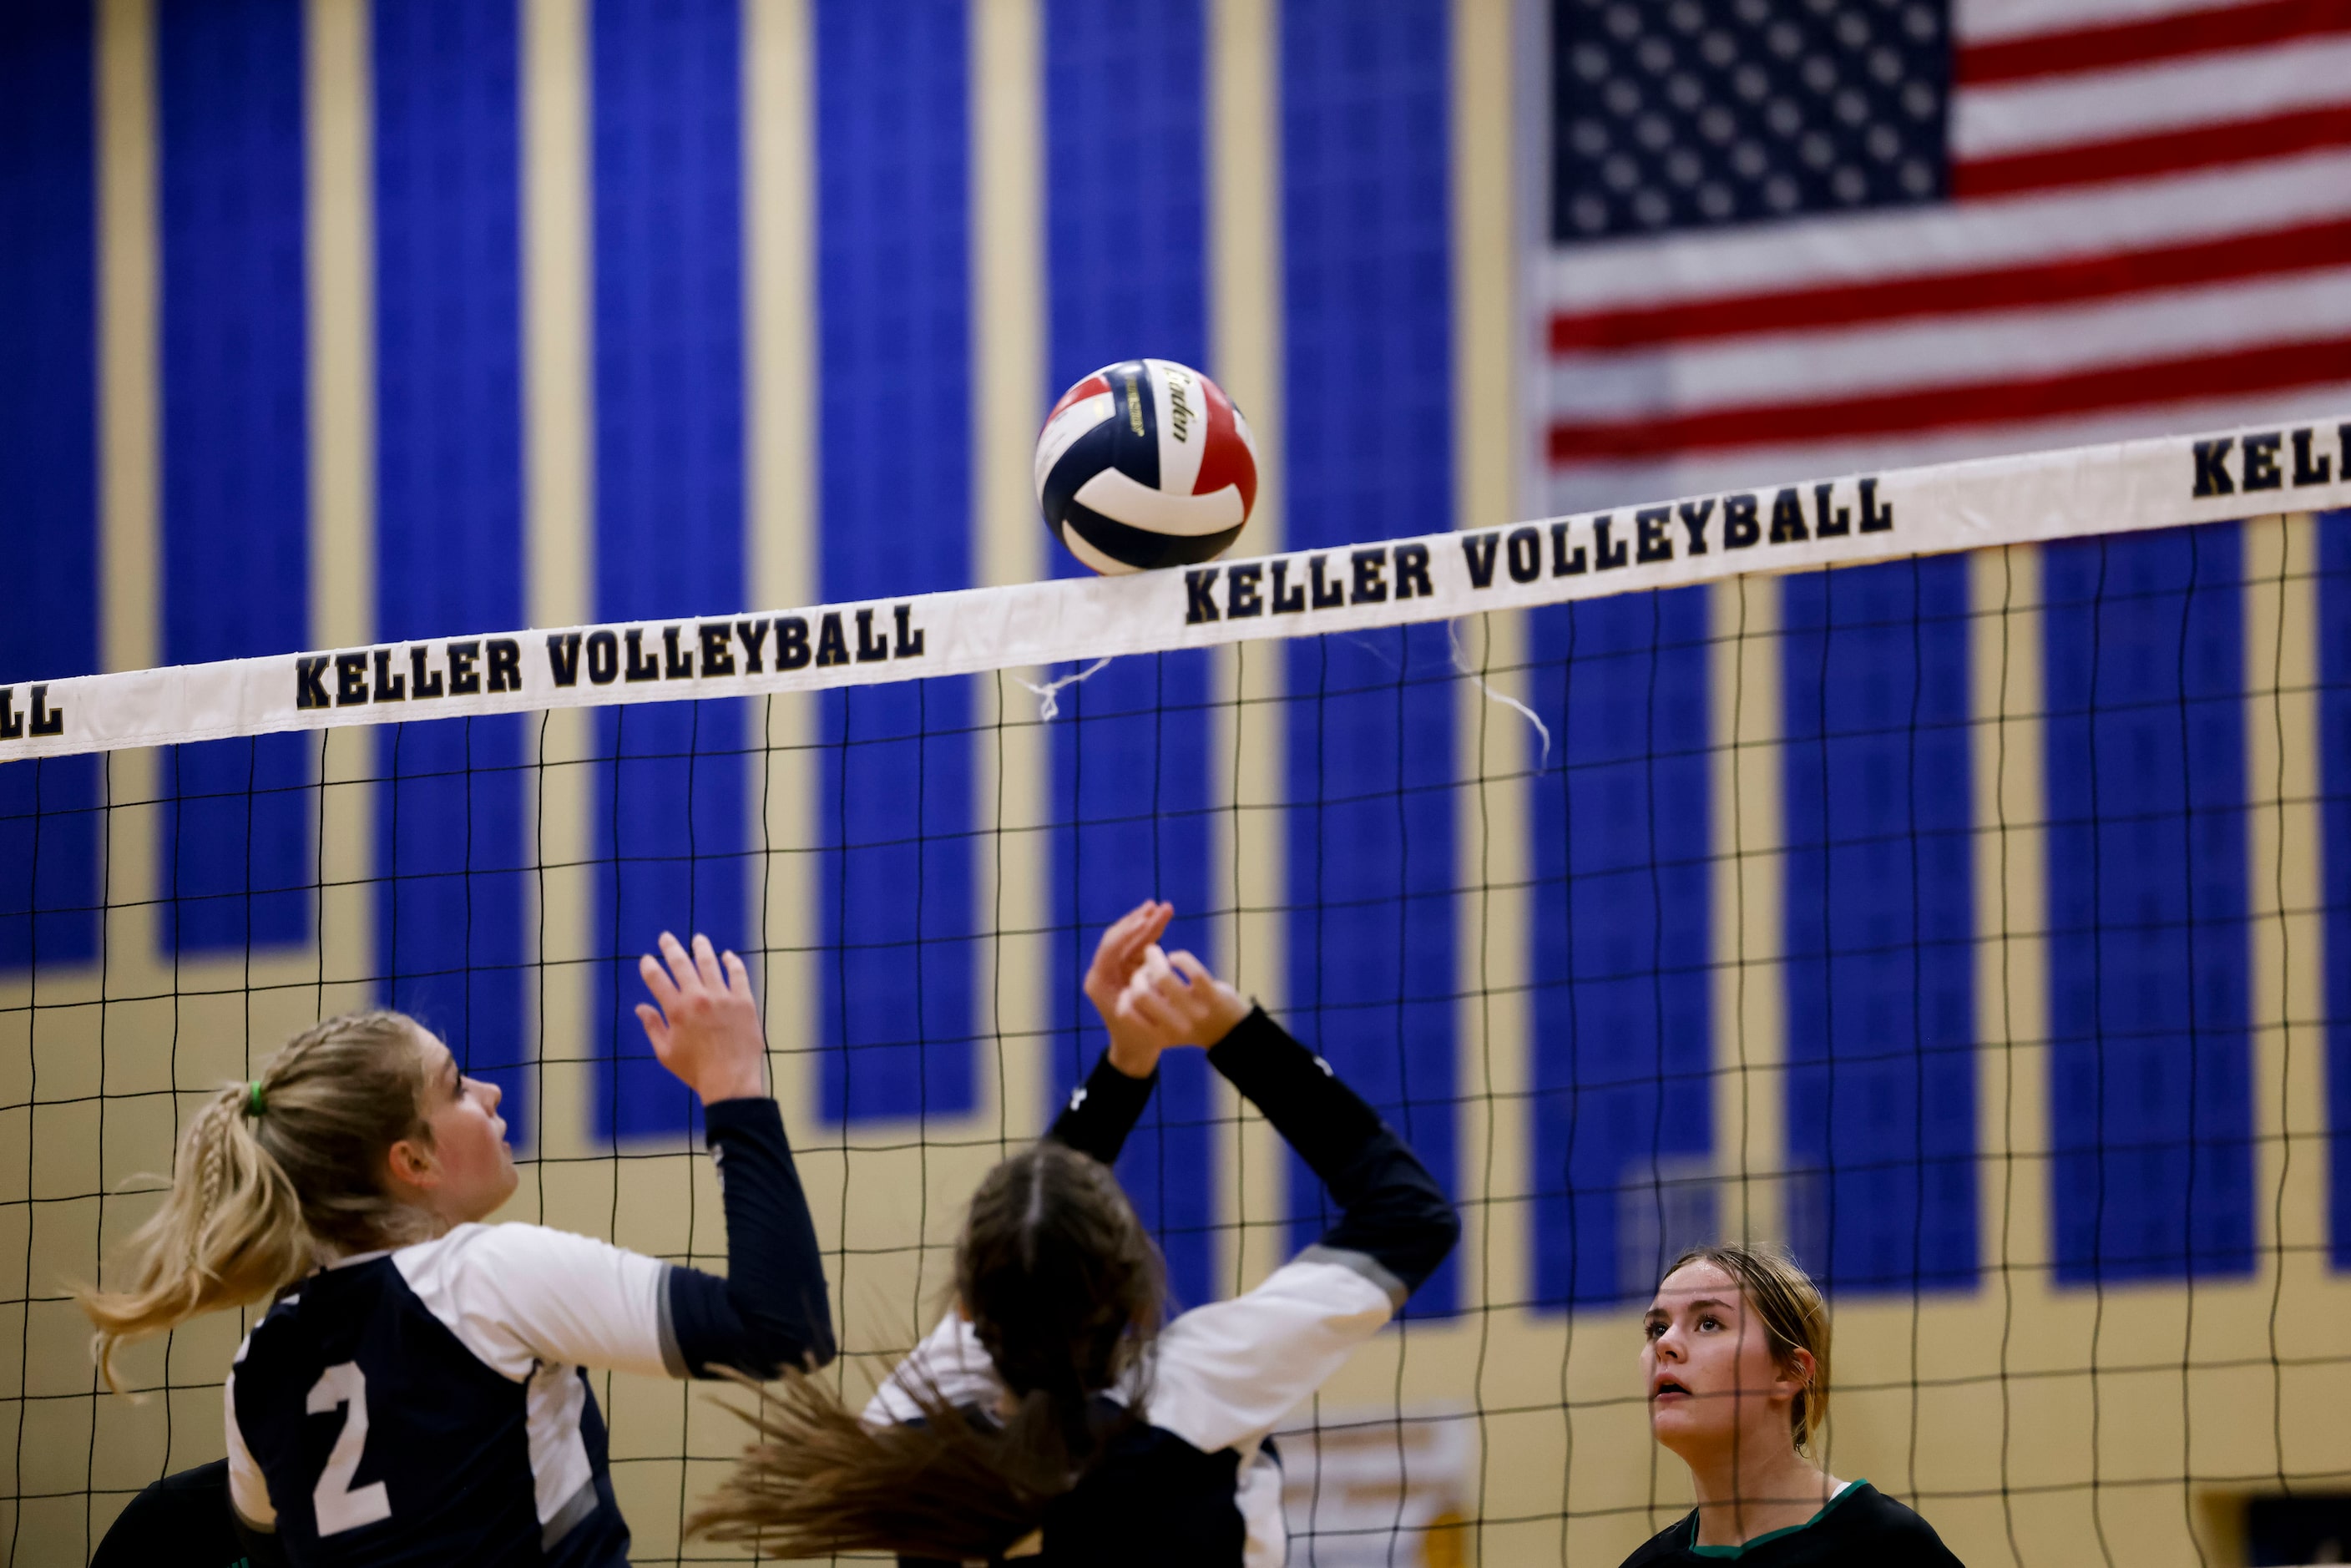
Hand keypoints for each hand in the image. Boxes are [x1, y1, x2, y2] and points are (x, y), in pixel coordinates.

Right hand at [635, 932, 766, 1104]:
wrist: (731, 1081)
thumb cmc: (695, 1070)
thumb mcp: (666, 1052)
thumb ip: (652, 1027)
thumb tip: (640, 1008)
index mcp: (677, 1010)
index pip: (657, 980)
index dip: (649, 967)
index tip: (646, 959)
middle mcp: (698, 998)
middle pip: (681, 964)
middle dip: (670, 948)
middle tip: (665, 938)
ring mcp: (723, 997)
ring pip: (709, 963)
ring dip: (702, 949)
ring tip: (698, 940)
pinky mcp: (744, 1001)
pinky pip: (738, 974)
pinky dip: (732, 962)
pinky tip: (727, 956)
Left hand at [1084, 900, 1174, 1076]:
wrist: (1135, 1052)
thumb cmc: (1138, 1036)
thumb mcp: (1141, 1013)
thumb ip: (1143, 986)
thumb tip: (1149, 958)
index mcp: (1099, 981)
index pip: (1110, 948)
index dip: (1129, 932)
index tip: (1147, 919)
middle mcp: (1103, 972)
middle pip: (1119, 939)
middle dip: (1139, 922)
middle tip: (1157, 906)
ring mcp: (1115, 970)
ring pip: (1130, 940)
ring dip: (1147, 924)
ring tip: (1164, 908)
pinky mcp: (1128, 971)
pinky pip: (1138, 947)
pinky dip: (1150, 935)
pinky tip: (1160, 921)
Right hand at [1114, 945, 1249, 1052]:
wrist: (1233, 1034)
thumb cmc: (1192, 1024)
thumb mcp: (1167, 1027)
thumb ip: (1149, 1012)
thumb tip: (1130, 983)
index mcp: (1160, 1035)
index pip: (1127, 1013)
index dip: (1123, 996)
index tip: (1130, 987)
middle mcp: (1175, 1026)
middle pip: (1141, 994)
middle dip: (1138, 974)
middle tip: (1143, 966)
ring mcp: (1195, 1011)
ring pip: (1163, 977)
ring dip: (1154, 958)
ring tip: (1153, 951)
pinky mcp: (1213, 997)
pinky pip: (1191, 970)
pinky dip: (1180, 958)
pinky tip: (1177, 958)